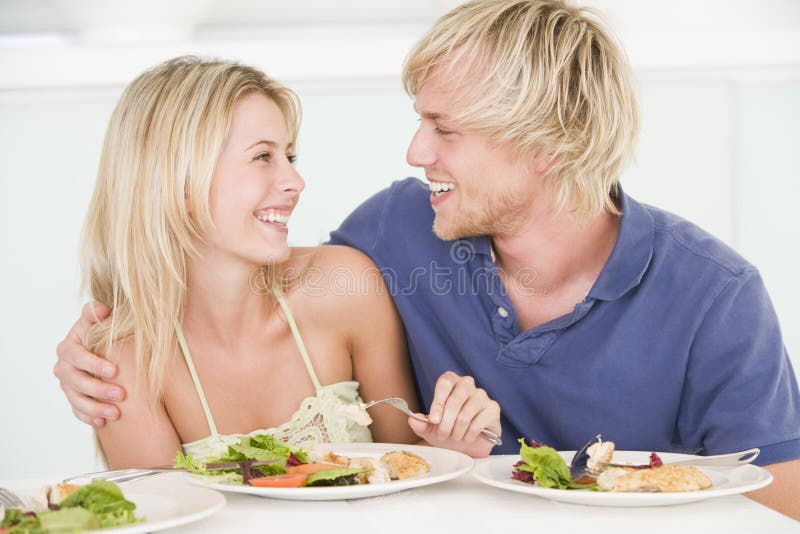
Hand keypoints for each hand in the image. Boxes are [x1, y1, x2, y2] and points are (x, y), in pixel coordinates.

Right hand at [54, 302, 124, 427]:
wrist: (99, 349)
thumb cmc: (100, 333)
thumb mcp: (98, 321)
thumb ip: (96, 313)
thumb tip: (101, 308)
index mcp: (68, 348)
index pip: (76, 356)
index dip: (93, 364)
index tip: (114, 371)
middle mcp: (63, 368)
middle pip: (77, 381)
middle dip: (99, 389)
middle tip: (121, 395)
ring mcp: (67, 385)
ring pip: (77, 400)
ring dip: (96, 408)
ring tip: (116, 414)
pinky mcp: (73, 398)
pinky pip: (77, 411)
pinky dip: (88, 417)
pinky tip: (102, 423)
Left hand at [408, 371, 500, 457]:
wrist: (467, 446)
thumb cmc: (449, 431)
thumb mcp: (430, 429)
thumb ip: (420, 423)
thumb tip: (412, 418)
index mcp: (451, 382)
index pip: (445, 383)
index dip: (438, 402)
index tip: (433, 420)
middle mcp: (467, 384)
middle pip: (455, 400)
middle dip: (446, 422)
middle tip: (442, 434)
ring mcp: (482, 395)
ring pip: (465, 414)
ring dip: (456, 431)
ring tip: (454, 437)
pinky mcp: (493, 408)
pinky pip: (478, 423)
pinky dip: (469, 435)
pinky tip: (466, 438)